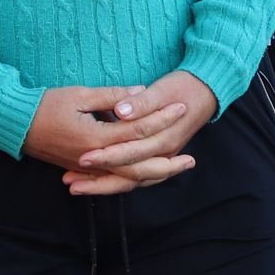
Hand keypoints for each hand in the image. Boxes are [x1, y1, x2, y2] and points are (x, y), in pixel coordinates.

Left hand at [65, 69, 219, 195]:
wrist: (205, 91)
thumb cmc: (182, 87)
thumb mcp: (160, 89)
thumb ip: (141, 102)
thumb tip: (121, 110)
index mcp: (163, 138)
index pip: (130, 152)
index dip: (105, 155)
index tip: (81, 156)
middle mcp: (162, 153)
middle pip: (127, 175)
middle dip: (97, 181)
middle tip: (69, 182)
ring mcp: (160, 158)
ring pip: (129, 182)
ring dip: (100, 186)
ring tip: (73, 187)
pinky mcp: (156, 156)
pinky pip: (132, 177)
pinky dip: (111, 181)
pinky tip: (88, 180)